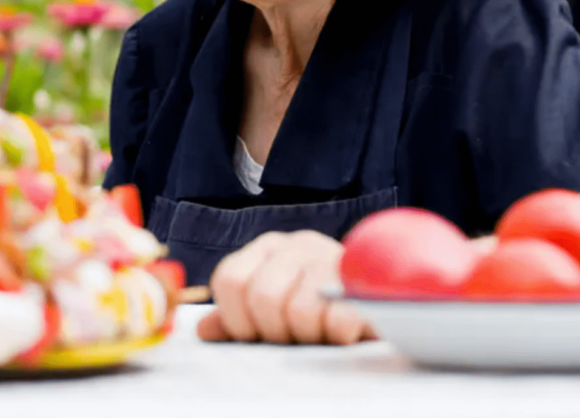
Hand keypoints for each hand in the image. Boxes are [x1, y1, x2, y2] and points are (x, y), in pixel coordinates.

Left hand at [195, 230, 374, 344]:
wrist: (375, 299)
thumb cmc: (316, 308)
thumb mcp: (271, 310)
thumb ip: (237, 319)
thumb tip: (203, 329)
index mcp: (267, 247)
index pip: (230, 279)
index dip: (237, 319)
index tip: (256, 334)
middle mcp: (297, 244)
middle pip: (262, 296)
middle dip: (275, 330)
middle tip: (293, 335)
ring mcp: (331, 258)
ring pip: (299, 310)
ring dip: (308, 335)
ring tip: (319, 331)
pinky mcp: (363, 282)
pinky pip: (338, 319)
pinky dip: (337, 335)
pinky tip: (342, 330)